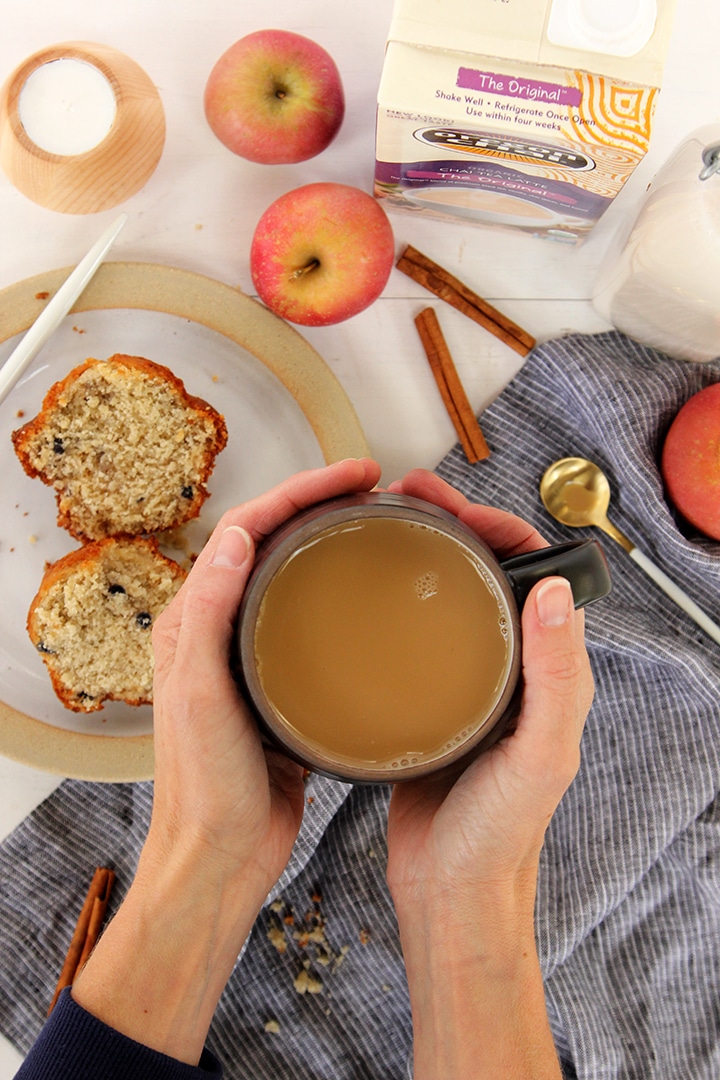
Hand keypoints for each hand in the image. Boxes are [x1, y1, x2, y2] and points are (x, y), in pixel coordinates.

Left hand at [72, 457, 381, 1063]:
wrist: (220, 856)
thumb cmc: (206, 785)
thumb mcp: (200, 696)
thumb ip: (209, 617)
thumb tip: (233, 537)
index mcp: (193, 620)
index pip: (245, 528)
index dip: (298, 491)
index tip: (354, 475)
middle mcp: (219, 628)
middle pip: (271, 540)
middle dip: (320, 501)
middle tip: (375, 484)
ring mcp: (253, 654)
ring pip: (294, 573)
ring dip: (331, 538)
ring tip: (380, 520)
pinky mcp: (282, 683)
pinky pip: (310, 618)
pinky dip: (341, 590)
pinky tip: (374, 594)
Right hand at [384, 469, 593, 1079]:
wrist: (451, 892)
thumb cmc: (500, 833)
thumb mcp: (539, 754)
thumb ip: (556, 676)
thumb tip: (555, 590)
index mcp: (545, 671)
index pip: (530, 570)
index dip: (497, 524)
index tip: (451, 504)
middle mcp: (507, 668)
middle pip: (481, 571)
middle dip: (447, 522)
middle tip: (400, 494)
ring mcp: (461, 682)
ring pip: (443, 596)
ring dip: (417, 552)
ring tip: (376, 522)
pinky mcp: (421, 701)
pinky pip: (411, 634)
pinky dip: (392, 599)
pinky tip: (360, 590)